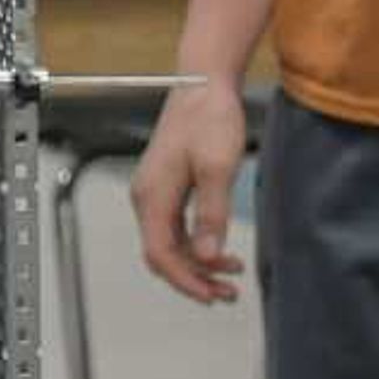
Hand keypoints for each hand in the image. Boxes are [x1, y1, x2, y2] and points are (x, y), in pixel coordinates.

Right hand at [130, 77, 250, 303]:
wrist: (202, 83)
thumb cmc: (208, 118)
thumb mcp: (218, 169)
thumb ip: (210, 215)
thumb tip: (207, 255)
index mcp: (153, 196)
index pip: (160, 254)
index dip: (185, 281)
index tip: (212, 295)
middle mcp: (147, 197)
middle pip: (162, 254)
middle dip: (193, 278)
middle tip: (227, 293)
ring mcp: (155, 192)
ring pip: (170, 244)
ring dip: (198, 264)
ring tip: (231, 275)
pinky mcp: (167, 186)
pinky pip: (175, 228)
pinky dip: (196, 245)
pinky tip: (219, 249)